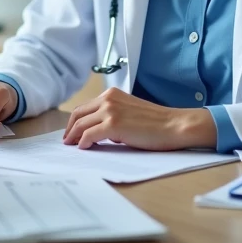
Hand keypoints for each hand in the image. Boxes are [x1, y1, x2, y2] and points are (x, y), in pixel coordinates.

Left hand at [62, 87, 215, 150]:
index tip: (71, 131)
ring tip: (72, 146)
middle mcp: (108, 99)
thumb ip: (113, 115)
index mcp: (112, 94)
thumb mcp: (129, 111)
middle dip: (70, 128)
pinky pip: (89, 134)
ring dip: (74, 136)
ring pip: (81, 125)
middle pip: (79, 114)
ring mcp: (109, 111)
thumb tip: (98, 130)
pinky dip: (83, 142)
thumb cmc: (156, 122)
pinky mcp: (113, 125)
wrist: (174, 125)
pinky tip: (84, 148)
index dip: (75, 120)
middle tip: (67, 141)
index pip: (85, 107)